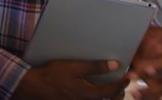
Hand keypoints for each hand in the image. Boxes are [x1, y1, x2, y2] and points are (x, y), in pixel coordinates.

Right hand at [13, 60, 128, 99]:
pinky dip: (97, 99)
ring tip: (112, 92)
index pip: (111, 91)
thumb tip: (114, 65)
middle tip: (122, 87)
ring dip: (108, 99)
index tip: (127, 77)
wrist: (35, 87)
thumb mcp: (75, 67)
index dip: (121, 84)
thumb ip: (95, 67)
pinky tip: (96, 94)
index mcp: (88, 94)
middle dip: (118, 95)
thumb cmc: (53, 75)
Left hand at [126, 26, 161, 99]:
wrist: (141, 44)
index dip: (160, 66)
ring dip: (147, 90)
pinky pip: (158, 94)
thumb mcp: (154, 32)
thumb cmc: (147, 38)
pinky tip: (136, 94)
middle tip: (133, 76)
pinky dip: (148, 96)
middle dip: (148, 77)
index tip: (147, 69)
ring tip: (134, 89)